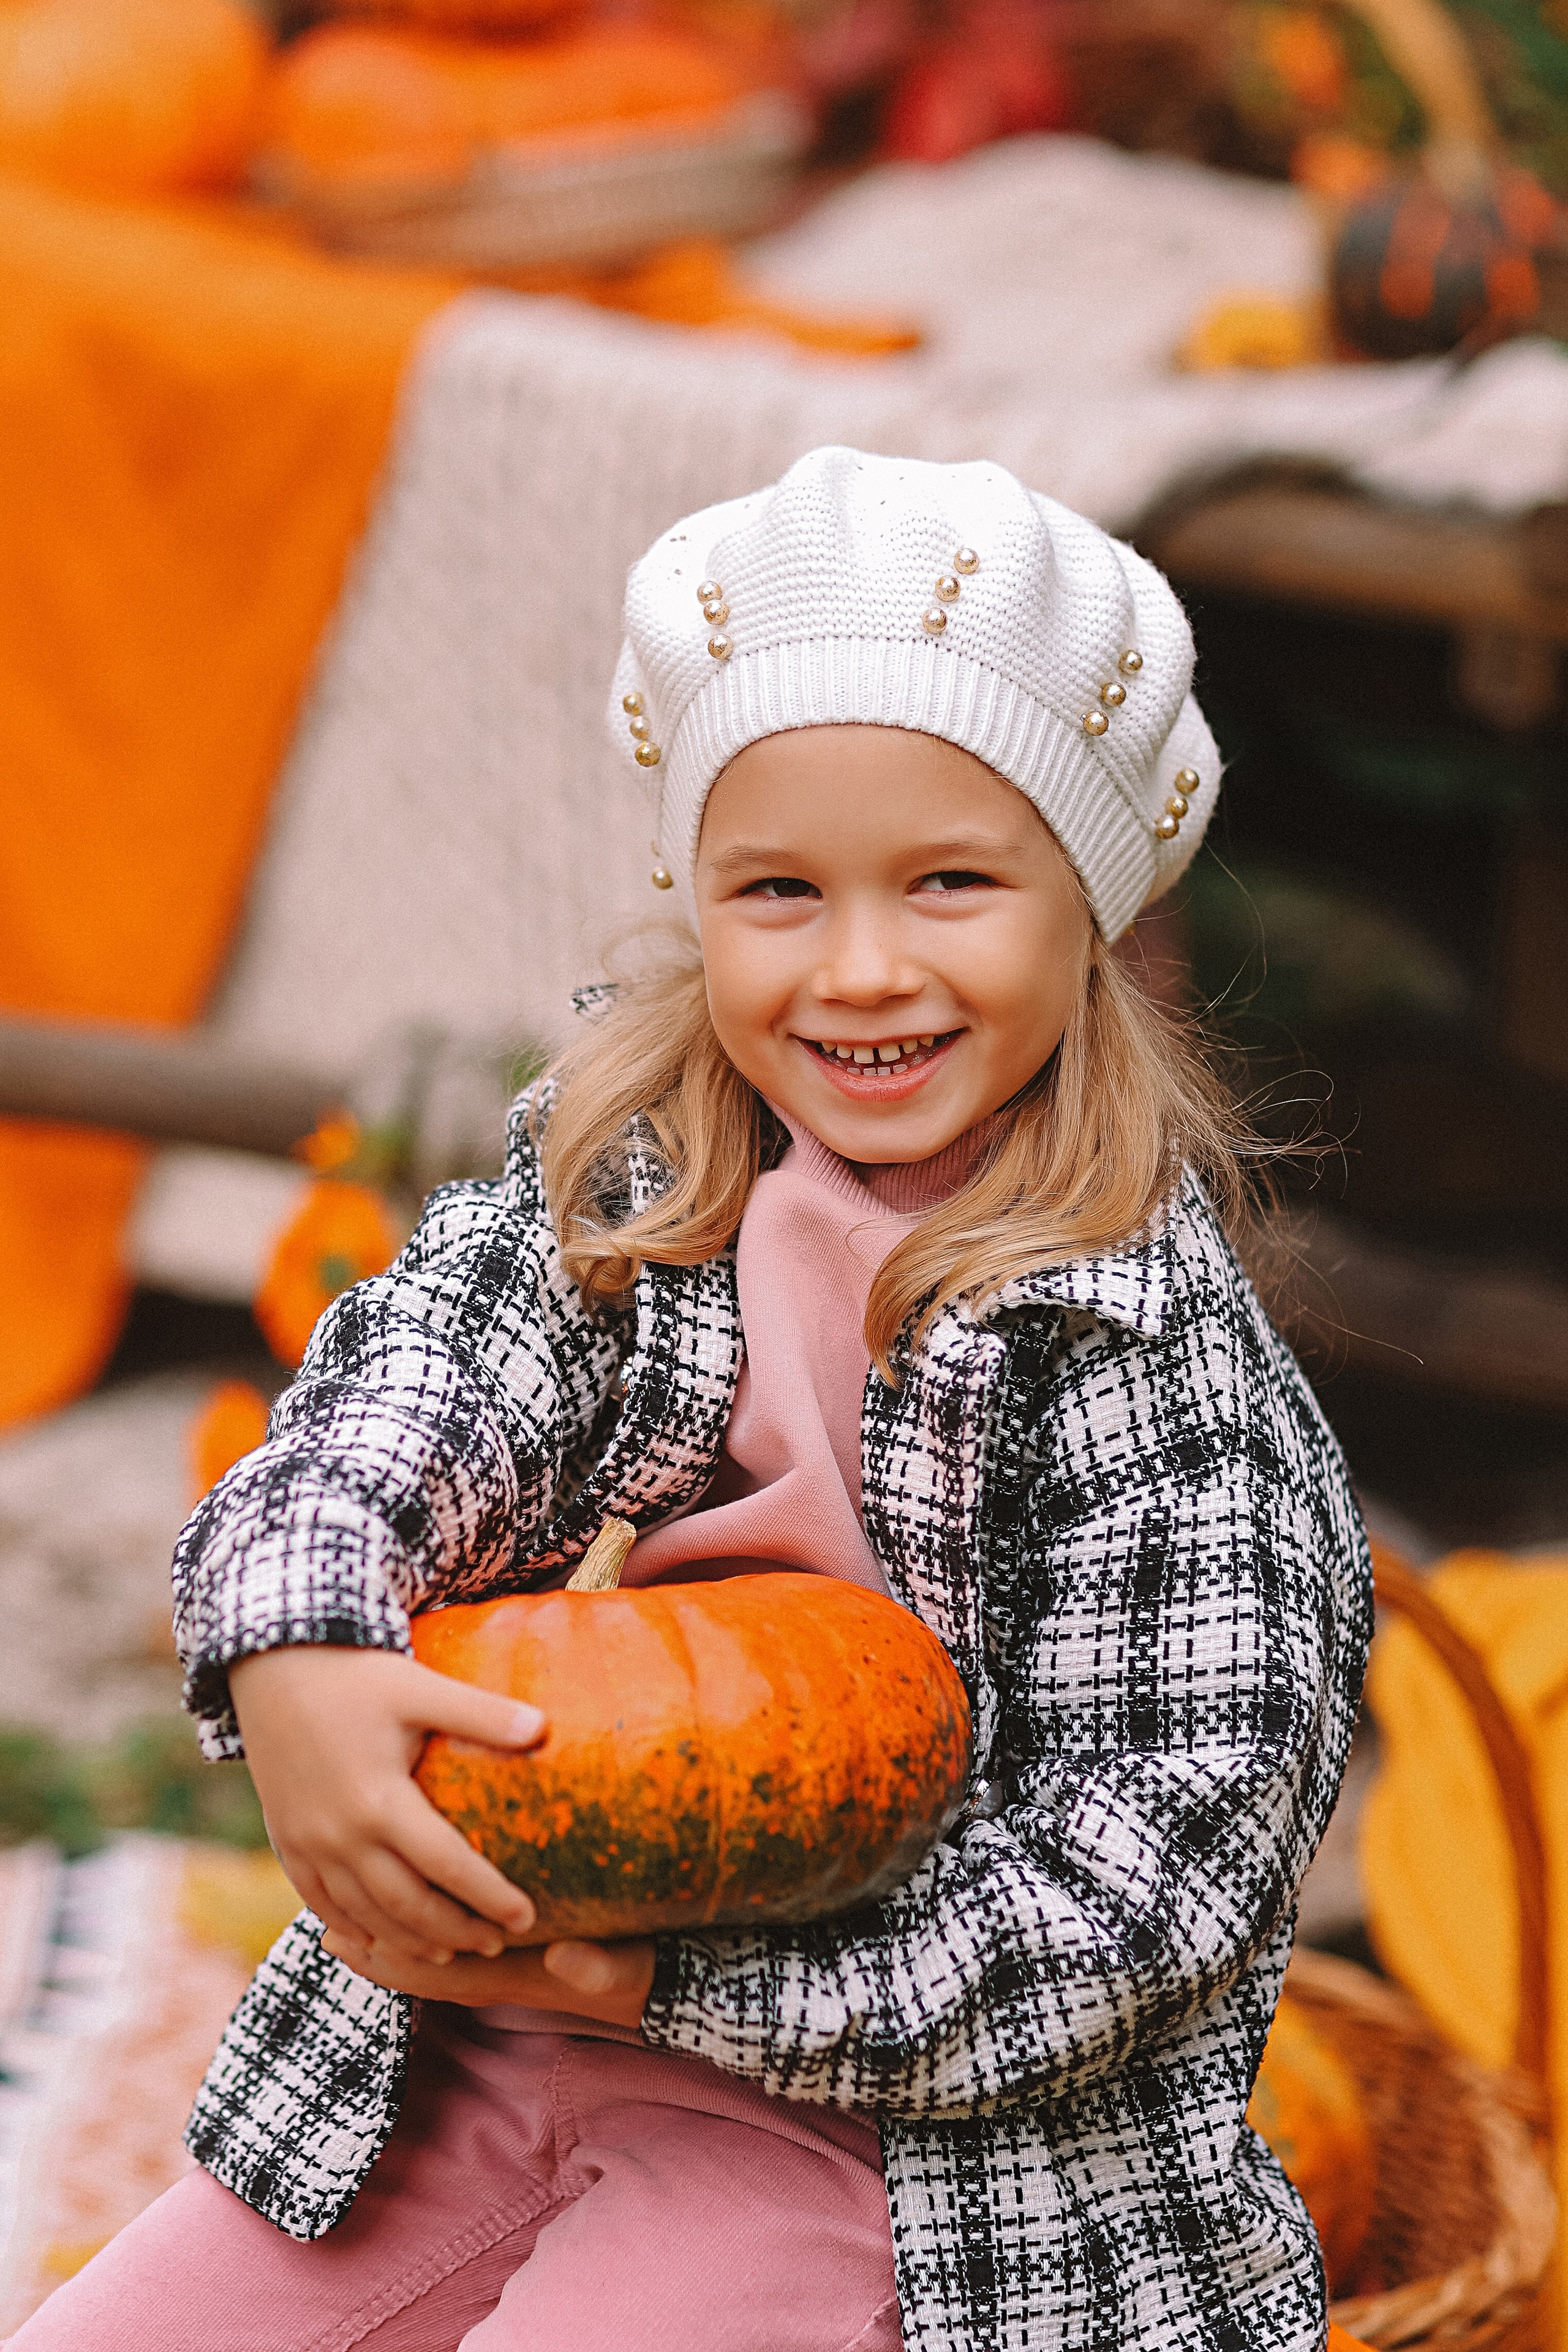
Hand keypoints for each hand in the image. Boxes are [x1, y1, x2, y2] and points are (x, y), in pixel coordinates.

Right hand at [230, 1645, 546, 1966]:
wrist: (271, 1669)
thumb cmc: (355, 1675)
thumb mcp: (420, 1687)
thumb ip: (480, 1713)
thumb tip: (543, 1727)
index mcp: (381, 1801)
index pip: (447, 1865)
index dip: (489, 1897)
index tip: (527, 1918)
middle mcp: (342, 1836)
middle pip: (408, 1906)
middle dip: (456, 1931)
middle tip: (498, 1944)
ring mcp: (309, 1845)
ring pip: (365, 1914)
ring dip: (410, 1940)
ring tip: (452, 1951)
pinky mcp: (286, 1843)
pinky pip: (319, 1903)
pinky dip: (354, 1928)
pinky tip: (380, 1940)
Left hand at [320, 1927, 654, 2027]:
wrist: (651, 1983)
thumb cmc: (633, 1967)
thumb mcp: (621, 1966)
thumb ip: (595, 1966)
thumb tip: (566, 1960)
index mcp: (505, 1978)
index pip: (432, 1972)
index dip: (386, 1958)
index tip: (344, 1935)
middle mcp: (489, 1978)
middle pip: (415, 1970)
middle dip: (370, 1950)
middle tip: (321, 1925)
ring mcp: (495, 1970)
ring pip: (424, 1962)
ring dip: (385, 1942)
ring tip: (343, 1917)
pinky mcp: (506, 1956)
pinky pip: (446, 1950)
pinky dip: (414, 1934)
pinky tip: (400, 1908)